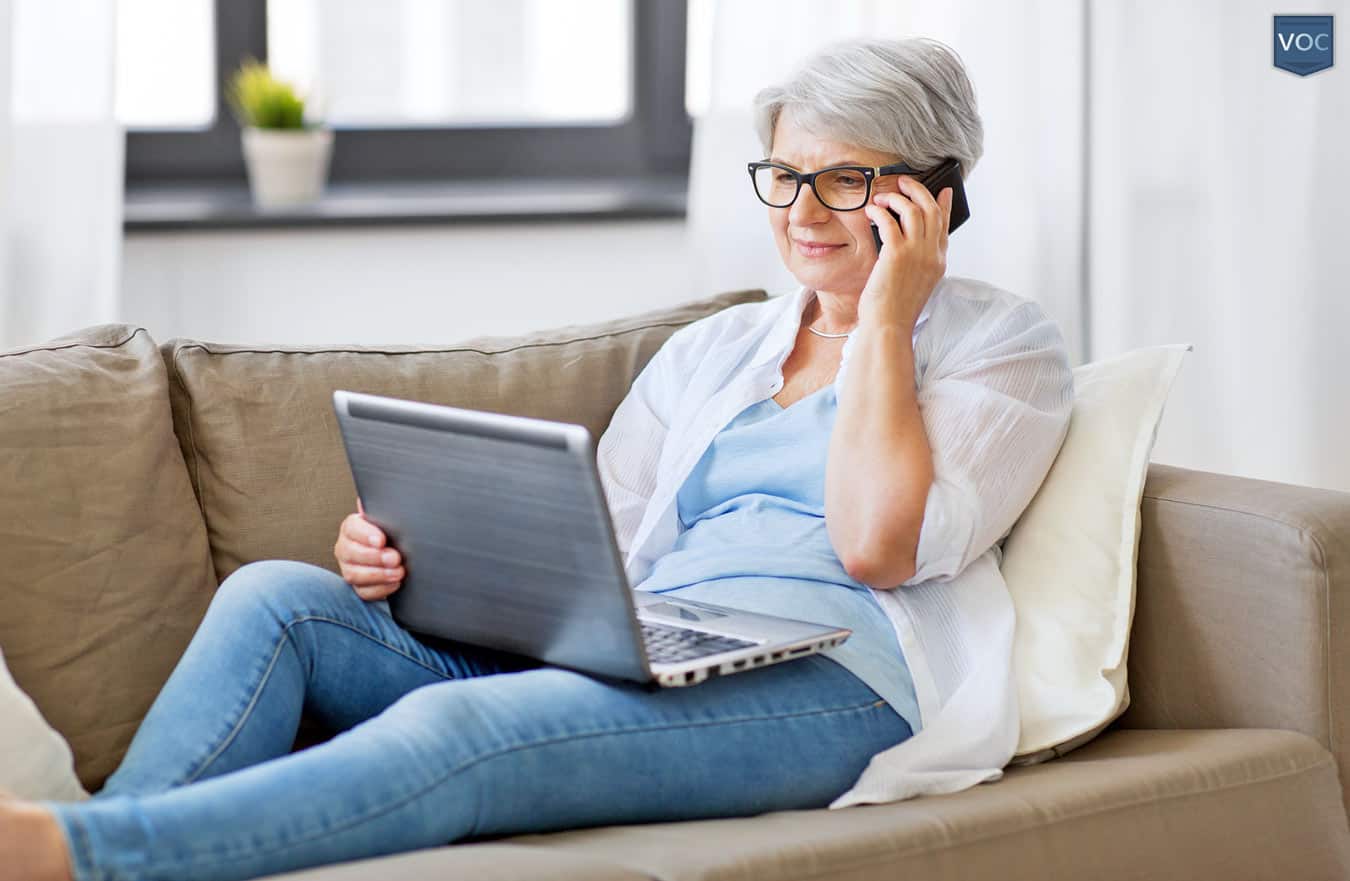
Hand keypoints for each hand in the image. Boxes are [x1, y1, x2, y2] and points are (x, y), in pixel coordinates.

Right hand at [334, 496, 403, 600]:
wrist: (402, 553)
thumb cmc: (394, 533)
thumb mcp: (391, 519)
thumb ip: (384, 509)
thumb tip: (376, 498)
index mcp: (352, 527)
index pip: (352, 528)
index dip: (366, 534)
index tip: (382, 540)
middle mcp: (346, 548)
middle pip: (350, 553)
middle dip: (374, 557)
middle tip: (395, 557)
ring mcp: (349, 568)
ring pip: (354, 574)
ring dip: (378, 574)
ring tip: (398, 572)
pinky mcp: (358, 587)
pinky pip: (363, 592)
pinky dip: (380, 589)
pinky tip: (395, 583)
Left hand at [859, 177, 952, 332]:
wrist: (889, 327)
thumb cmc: (895, 309)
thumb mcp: (914, 282)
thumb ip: (917, 260)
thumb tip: (905, 242)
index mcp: (939, 262)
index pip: (945, 225)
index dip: (944, 205)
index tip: (942, 191)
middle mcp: (932, 255)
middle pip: (932, 210)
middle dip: (919, 191)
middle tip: (904, 182)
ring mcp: (917, 253)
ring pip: (913, 210)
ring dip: (897, 198)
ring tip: (883, 197)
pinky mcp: (897, 255)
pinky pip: (890, 221)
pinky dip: (880, 212)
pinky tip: (871, 211)